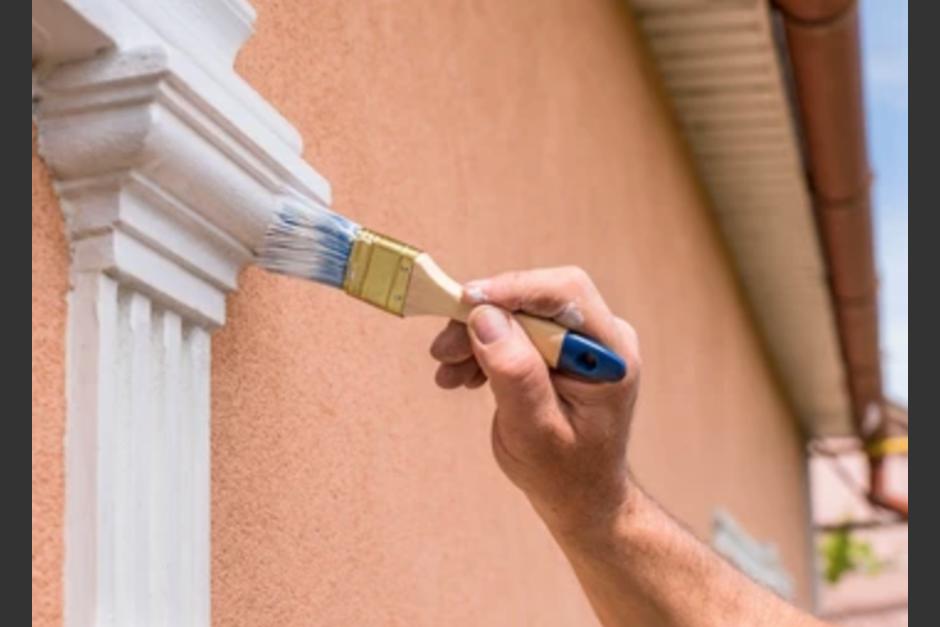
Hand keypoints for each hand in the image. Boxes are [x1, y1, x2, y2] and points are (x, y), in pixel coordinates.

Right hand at [429, 267, 641, 533]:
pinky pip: (515, 330)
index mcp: (611, 355)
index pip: (566, 294)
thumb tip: (485, 318)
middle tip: (443, 349)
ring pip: (520, 312)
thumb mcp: (535, 431)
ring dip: (477, 334)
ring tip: (447, 371)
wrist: (578, 495)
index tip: (466, 301)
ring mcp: (580, 341)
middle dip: (485, 317)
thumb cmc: (564, 473)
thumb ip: (515, 374)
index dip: (515, 289)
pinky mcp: (557, 348)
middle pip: (537, 299)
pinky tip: (462, 375)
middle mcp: (601, 338)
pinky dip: (483, 346)